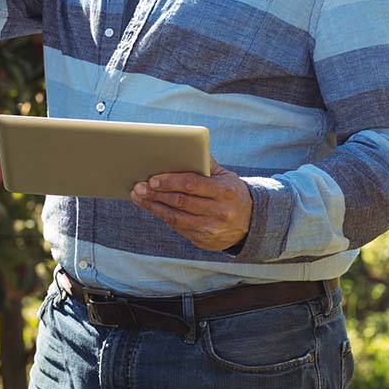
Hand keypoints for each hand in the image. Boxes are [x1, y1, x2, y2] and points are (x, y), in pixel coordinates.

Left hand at [130, 162, 251, 251]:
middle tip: (139, 186)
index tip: (153, 179)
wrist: (249, 223)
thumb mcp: (226, 176)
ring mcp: (210, 228)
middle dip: (157, 194)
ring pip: (175, 217)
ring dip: (154, 206)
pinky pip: (177, 227)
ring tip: (139, 196)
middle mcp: (219, 212)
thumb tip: (187, 148)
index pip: (192, 184)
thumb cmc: (232, 193)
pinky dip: (162, 216)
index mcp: (225, 191)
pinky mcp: (202, 240)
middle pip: (180, 201)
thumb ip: (207, 164)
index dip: (170, 181)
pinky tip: (152, 207)